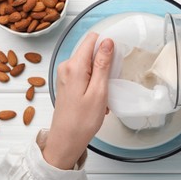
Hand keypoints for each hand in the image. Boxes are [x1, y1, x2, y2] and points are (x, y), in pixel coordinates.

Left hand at [43, 33, 113, 169]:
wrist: (66, 140)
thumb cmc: (82, 120)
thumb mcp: (99, 91)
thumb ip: (103, 64)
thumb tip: (107, 41)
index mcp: (74, 66)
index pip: (92, 39)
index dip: (106, 45)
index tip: (115, 60)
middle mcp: (66, 66)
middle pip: (91, 50)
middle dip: (104, 62)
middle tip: (109, 83)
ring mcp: (65, 74)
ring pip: (89, 62)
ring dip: (100, 75)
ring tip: (103, 94)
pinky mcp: (67, 82)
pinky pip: (84, 73)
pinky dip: (94, 81)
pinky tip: (97, 97)